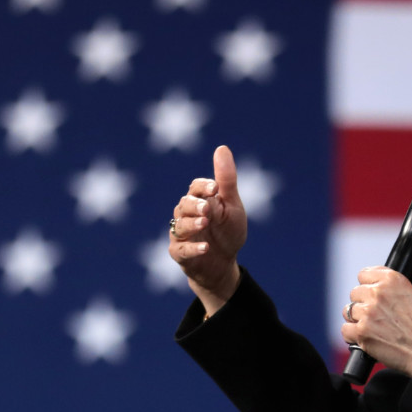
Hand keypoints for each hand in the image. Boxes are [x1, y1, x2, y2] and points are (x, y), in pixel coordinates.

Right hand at [170, 145, 246, 314]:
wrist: (224, 264)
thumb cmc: (227, 231)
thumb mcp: (231, 205)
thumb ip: (226, 180)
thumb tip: (222, 147)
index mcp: (200, 200)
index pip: (195, 188)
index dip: (203, 186)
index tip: (215, 188)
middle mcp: (186, 215)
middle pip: (184, 205)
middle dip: (195, 205)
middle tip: (207, 208)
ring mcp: (182, 235)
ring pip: (180, 226)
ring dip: (192, 224)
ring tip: (205, 222)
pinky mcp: (180, 254)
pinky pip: (181, 250)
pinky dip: (192, 248)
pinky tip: (205, 247)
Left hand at [340, 267, 411, 375]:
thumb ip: (397, 288)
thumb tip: (386, 289)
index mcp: (392, 280)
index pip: (364, 274)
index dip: (368, 284)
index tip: (370, 291)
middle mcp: (378, 294)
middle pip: (355, 292)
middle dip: (363, 302)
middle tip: (374, 314)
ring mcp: (368, 313)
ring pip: (348, 310)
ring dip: (357, 318)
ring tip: (369, 326)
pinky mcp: (362, 332)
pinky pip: (345, 329)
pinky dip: (352, 334)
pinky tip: (364, 336)